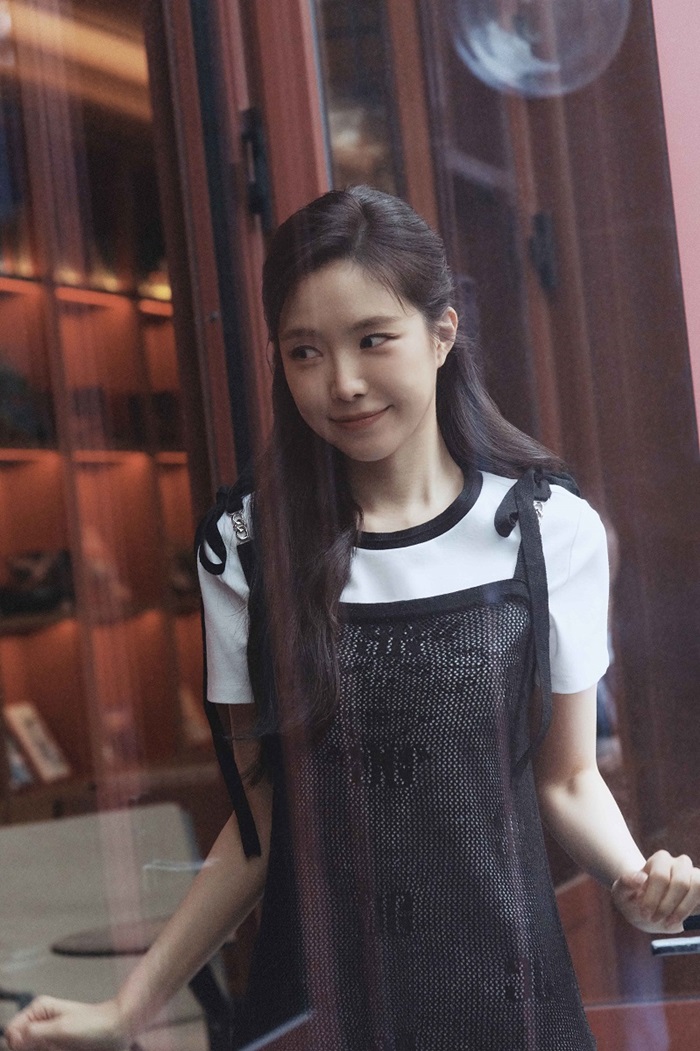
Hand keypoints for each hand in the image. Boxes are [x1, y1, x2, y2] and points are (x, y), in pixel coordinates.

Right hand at [4, 996, 128, 1050]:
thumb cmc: (94, 1025)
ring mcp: (48, 1037)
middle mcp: (39, 1023)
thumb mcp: (62, 1028)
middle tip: (57, 1047)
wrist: (118, 1030)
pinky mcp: (56, 1047)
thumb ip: (34, 1033)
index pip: (11, 1033)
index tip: (41, 1045)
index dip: (21, 1045)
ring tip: (64, 1049)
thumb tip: (12, 1039)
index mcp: (37, 1010)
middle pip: (21, 1047)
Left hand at [611, 850, 699, 933]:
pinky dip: (693, 908)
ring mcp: (693, 876)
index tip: (645, 913)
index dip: (653, 898)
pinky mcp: (699, 888)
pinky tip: (681, 920)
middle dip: (667, 906)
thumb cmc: (632, 897)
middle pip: (681, 882)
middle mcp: (679, 864)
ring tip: (669, 922)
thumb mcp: (621, 892)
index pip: (661, 876)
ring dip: (683, 909)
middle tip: (655, 919)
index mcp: (660, 860)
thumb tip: (641, 878)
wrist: (645, 908)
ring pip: (697, 886)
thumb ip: (626, 882)